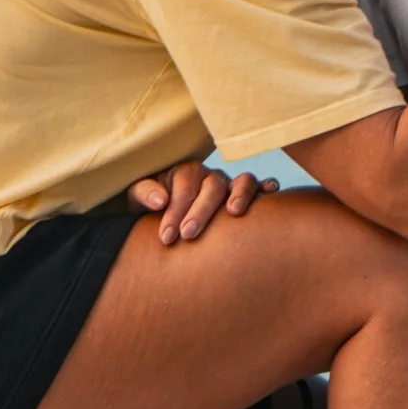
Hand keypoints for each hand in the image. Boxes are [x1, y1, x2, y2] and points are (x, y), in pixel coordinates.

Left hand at [129, 160, 276, 246]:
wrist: (158, 214)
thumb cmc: (148, 204)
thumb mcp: (135, 196)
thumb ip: (143, 193)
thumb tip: (160, 199)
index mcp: (184, 171)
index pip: (184, 185)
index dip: (175, 210)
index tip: (167, 237)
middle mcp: (210, 175)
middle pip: (212, 185)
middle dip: (201, 210)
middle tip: (188, 235)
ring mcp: (229, 186)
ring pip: (241, 181)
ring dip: (240, 193)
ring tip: (234, 212)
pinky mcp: (244, 197)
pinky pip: (260, 187)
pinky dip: (268, 187)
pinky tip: (272, 192)